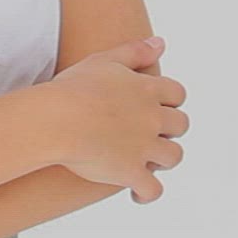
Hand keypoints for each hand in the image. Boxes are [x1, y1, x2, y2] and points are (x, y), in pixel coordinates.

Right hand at [47, 37, 188, 203]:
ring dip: (163, 159)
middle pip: (180, 124)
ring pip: (173, 157)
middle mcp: (152, 118)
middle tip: (152, 133)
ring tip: (148, 162)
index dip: (170, 101)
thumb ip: (135, 51)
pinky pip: (152, 190)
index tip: (158, 105)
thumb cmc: (73, 88)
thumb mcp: (103, 60)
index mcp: (147, 90)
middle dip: (170, 130)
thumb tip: (161, 43)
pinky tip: (136, 194)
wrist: (57, 120)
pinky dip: (147, 194)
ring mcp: (145, 147)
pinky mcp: (131, 172)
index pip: (177, 93)